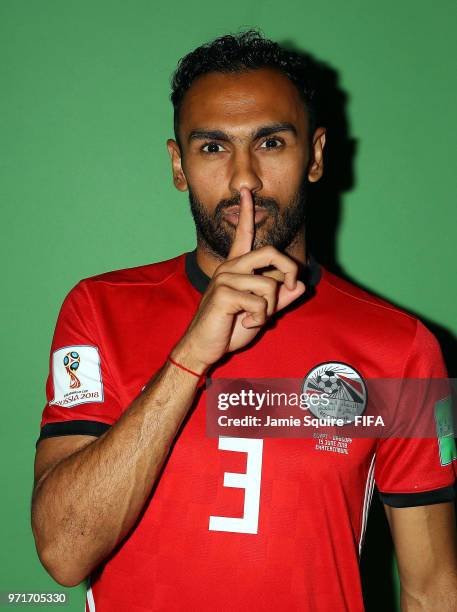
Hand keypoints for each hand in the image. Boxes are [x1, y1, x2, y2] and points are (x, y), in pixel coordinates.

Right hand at [172, 188, 305, 371]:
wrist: (204, 347)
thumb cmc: (229, 328)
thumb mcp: (261, 313)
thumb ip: (280, 299)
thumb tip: (300, 285)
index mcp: (236, 268)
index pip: (243, 235)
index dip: (246, 213)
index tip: (247, 192)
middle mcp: (230, 267)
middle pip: (271, 252)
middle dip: (290, 269)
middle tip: (292, 287)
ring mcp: (225, 278)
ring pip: (270, 285)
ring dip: (270, 309)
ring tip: (255, 318)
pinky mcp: (224, 293)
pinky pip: (260, 303)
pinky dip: (260, 319)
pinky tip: (245, 322)